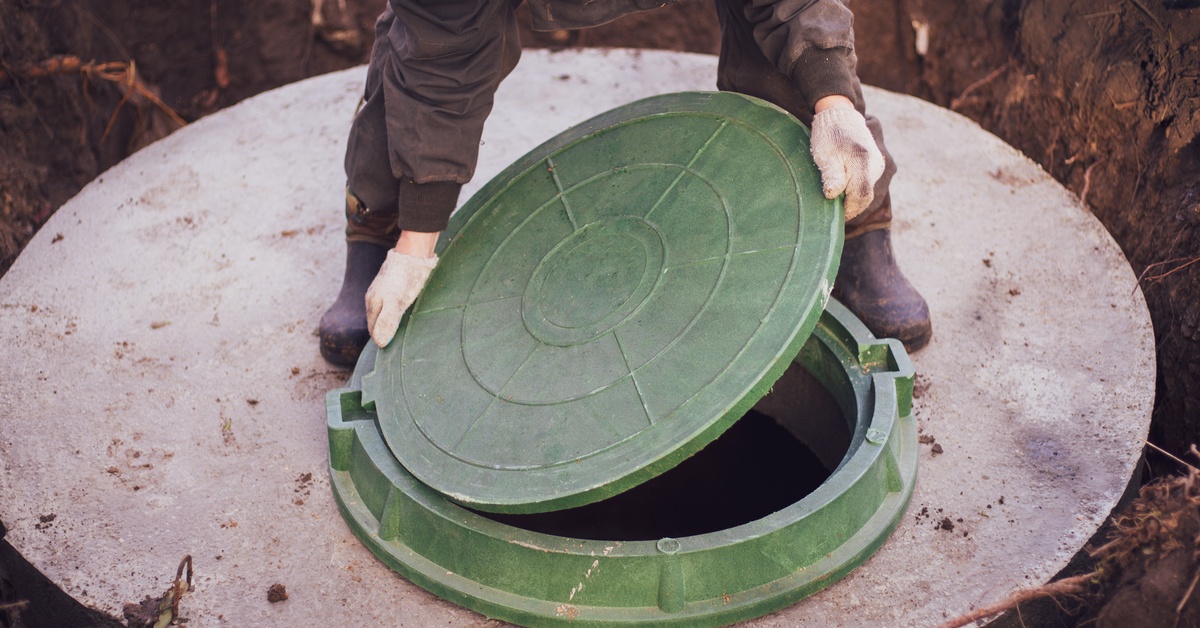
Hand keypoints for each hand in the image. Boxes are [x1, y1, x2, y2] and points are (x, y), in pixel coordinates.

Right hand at [365, 249, 437, 347]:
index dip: (381, 339)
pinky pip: (391, 304)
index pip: (373, 328)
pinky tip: (403, 314)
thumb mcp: (396, 302)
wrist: (413, 254)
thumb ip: (387, 321)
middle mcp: (375, 297)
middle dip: (383, 332)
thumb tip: (380, 343)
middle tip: (395, 346)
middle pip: (376, 321)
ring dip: (389, 323)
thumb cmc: (405, 279)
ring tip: (399, 333)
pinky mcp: (393, 285)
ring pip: (384, 312)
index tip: (390, 352)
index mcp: (373, 302)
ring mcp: (383, 290)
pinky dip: (395, 313)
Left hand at [809, 100, 885, 221]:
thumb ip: (831, 176)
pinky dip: (860, 193)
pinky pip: (872, 184)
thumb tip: (833, 196)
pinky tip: (847, 195)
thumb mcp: (825, 156)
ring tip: (840, 205)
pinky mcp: (879, 164)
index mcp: (864, 162)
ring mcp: (880, 164)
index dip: (849, 210)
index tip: (837, 216)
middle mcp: (877, 164)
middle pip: (867, 196)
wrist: (840, 115)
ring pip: (870, 192)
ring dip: (856, 201)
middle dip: (853, 208)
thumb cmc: (828, 136)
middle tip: (836, 214)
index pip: (861, 196)